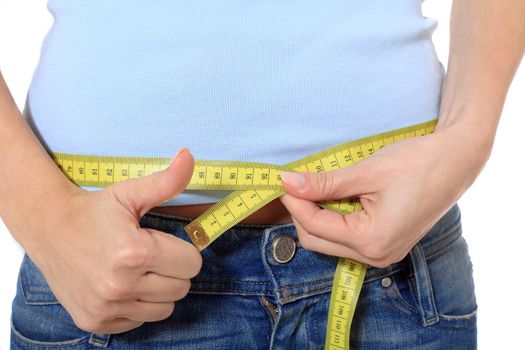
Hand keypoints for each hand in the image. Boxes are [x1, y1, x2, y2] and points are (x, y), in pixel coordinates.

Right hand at [27, 148, 201, 333]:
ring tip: (139, 271)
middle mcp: (120, 285)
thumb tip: (189, 156)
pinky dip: (139, 305)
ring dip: (160, 290)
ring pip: (165, 308)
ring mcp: (107, 307)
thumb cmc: (93, 211)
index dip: (184, 251)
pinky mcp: (96, 321)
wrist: (48, 229)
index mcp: (134, 253)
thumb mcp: (129, 192)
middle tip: (152, 256)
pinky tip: (123, 285)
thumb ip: (166, 181)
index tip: (166, 243)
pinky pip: (141, 320)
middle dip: (174, 270)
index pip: (192, 264)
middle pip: (182, 287)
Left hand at [279, 127, 486, 267]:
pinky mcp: (385, 244)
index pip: (315, 225)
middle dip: (302, 212)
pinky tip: (335, 195)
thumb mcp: (366, 172)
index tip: (283, 180)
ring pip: (329, 240)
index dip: (294, 202)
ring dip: (317, 215)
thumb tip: (288, 182)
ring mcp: (382, 253)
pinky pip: (346, 237)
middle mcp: (377, 256)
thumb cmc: (417, 163)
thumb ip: (324, 183)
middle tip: (296, 182)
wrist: (456, 161)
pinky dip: (335, 218)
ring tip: (317, 186)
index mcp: (372, 241)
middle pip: (317, 240)